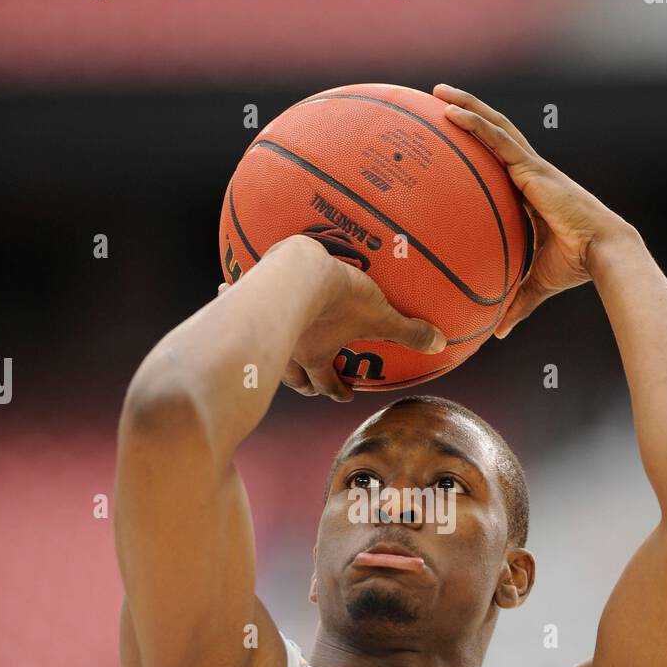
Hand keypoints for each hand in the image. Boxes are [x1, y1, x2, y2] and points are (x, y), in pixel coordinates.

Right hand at [218, 236, 445, 401]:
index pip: (326, 384)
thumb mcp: (380, 315)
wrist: (296, 272)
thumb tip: (441, 345)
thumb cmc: (339, 298)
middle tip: (315, 382)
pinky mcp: (245, 299)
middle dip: (305, 383)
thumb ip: (408, 331)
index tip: (345, 394)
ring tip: (275, 342)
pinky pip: (234, 299)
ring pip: (264, 348)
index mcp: (316, 356)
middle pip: (294, 378)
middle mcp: (288, 350)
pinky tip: (225, 287)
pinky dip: (231, 297)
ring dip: (271, 350)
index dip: (337, 392)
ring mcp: (263, 329)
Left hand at [433, 84, 634, 336]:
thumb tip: (497, 333)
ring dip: (466, 106)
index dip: (480, 145)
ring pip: (495, 127)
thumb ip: (516, 303)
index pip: (500, 162)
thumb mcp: (537, 284)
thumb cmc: (577, 267)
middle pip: (495, 134)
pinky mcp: (533, 168)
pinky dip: (474, 123)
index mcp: (530, 192)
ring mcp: (532, 167)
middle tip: (438, 99)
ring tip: (438, 91)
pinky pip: (497, 140)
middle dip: (469, 113)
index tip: (455, 136)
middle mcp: (530, 173)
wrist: (603, 254)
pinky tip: (450, 112)